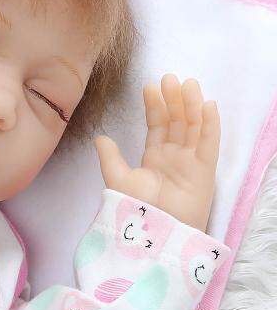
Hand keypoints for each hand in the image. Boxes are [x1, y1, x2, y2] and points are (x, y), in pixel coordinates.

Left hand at [93, 74, 220, 231]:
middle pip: (177, 122)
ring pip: (193, 128)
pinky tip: (207, 106)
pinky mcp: (204, 171)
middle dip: (173, 100)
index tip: (150, 86)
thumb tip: (99, 137)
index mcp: (155, 158)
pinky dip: (209, 125)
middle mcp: (174, 157)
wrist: (152, 232)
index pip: (157, 125)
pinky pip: (209, 144)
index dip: (155, 106)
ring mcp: (190, 163)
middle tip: (169, 77)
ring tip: (187, 84)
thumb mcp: (118, 179)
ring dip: (191, 105)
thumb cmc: (136, 209)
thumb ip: (110, 157)